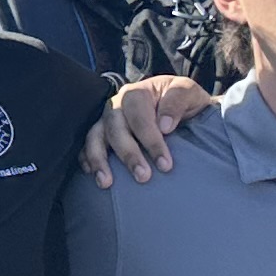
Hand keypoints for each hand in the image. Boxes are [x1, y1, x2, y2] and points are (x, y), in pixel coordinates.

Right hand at [82, 76, 210, 186]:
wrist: (182, 113)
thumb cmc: (185, 104)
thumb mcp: (189, 94)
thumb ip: (178, 101)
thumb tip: (164, 125)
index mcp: (138, 93)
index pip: (139, 114)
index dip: (151, 140)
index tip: (165, 164)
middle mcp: (117, 105)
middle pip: (115, 127)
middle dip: (128, 154)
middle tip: (144, 177)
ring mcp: (106, 121)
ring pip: (95, 136)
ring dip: (99, 160)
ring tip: (106, 183)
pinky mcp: (100, 136)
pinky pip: (86, 146)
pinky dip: (86, 159)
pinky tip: (92, 175)